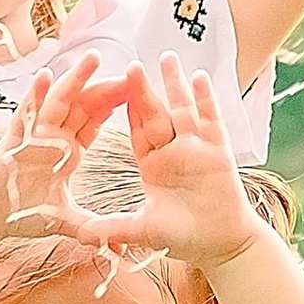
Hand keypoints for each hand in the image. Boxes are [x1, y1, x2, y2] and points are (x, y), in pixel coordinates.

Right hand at [0, 55, 122, 243]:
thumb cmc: (20, 213)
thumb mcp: (64, 219)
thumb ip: (90, 226)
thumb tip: (116, 246)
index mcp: (67, 151)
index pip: (95, 122)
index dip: (114, 106)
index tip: (138, 91)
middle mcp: (53, 137)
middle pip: (83, 106)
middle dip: (105, 88)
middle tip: (131, 73)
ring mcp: (33, 136)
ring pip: (58, 102)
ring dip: (75, 80)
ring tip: (93, 59)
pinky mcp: (13, 141)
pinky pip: (25, 114)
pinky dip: (34, 95)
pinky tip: (44, 76)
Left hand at [83, 59, 264, 272]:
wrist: (222, 246)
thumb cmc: (185, 238)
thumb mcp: (145, 230)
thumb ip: (114, 227)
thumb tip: (80, 234)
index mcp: (153, 167)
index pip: (136, 132)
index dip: (125, 111)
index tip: (111, 88)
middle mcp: (173, 153)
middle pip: (156, 115)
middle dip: (145, 90)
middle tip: (132, 65)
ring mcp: (197, 149)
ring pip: (183, 110)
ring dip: (175, 84)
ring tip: (167, 57)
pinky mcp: (219, 152)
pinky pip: (211, 120)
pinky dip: (206, 99)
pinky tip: (199, 77)